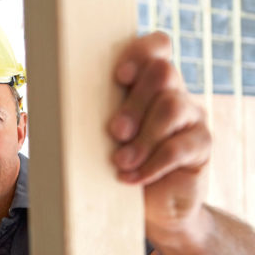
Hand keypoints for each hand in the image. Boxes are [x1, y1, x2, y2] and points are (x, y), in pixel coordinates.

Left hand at [109, 32, 211, 238]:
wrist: (152, 207)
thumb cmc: (119, 166)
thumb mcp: (102, 139)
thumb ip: (91, 118)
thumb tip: (53, 110)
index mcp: (148, 84)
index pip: (156, 47)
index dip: (140, 53)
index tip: (119, 77)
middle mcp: (175, 93)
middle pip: (163, 73)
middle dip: (134, 103)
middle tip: (115, 132)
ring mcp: (192, 117)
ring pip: (172, 108)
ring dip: (142, 138)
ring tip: (120, 161)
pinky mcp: (201, 146)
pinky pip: (178, 147)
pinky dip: (152, 164)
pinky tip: (132, 177)